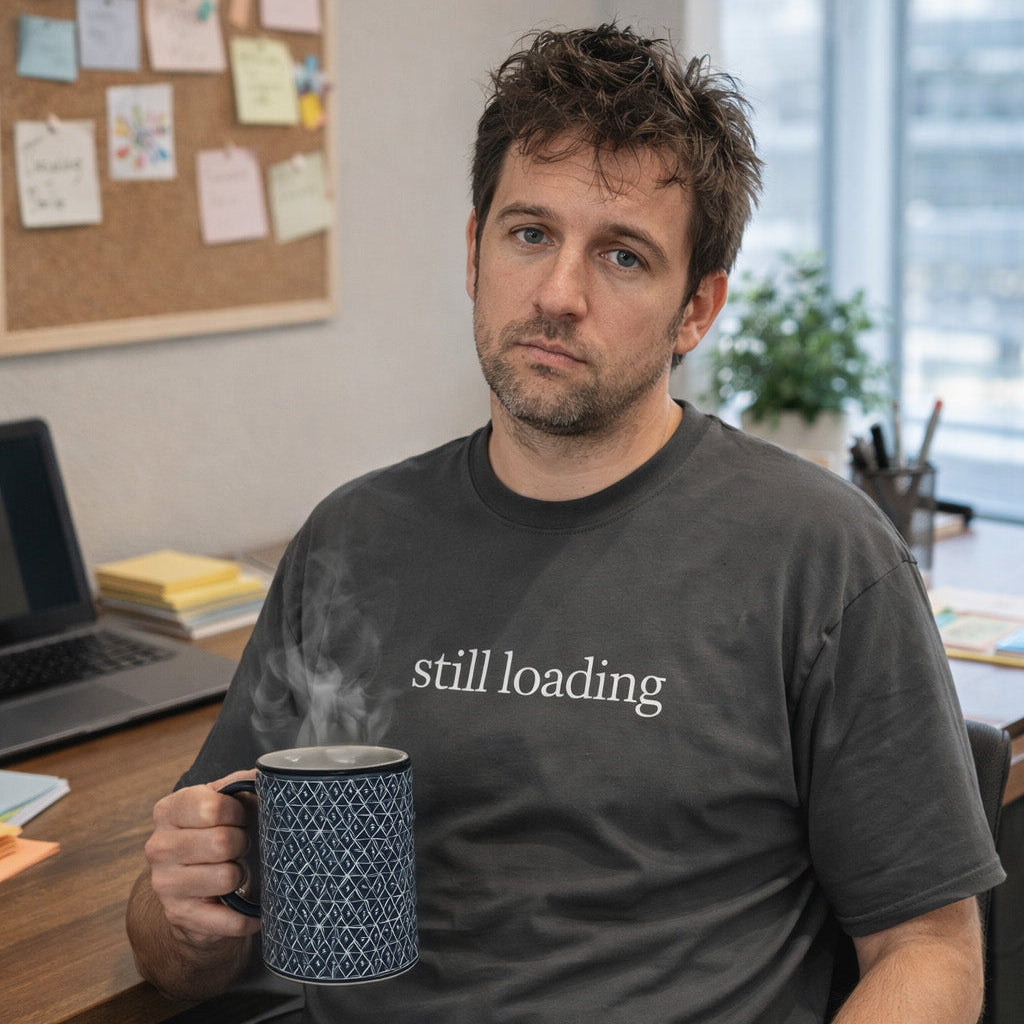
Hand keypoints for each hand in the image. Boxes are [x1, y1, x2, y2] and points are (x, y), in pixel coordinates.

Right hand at [144, 769, 262, 945]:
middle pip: (222, 843)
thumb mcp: (223, 801)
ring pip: (227, 878)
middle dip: (243, 843)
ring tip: (236, 870)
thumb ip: (242, 783)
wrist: (190, 885)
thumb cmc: (213, 832)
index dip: (237, 812)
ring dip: (241, 874)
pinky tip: (249, 908)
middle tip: (240, 845)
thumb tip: (269, 773)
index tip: (240, 817)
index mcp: (169, 811)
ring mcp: (165, 885)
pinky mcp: (179, 916)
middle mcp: (159, 847)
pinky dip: (247, 917)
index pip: (212, 808)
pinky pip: (227, 919)